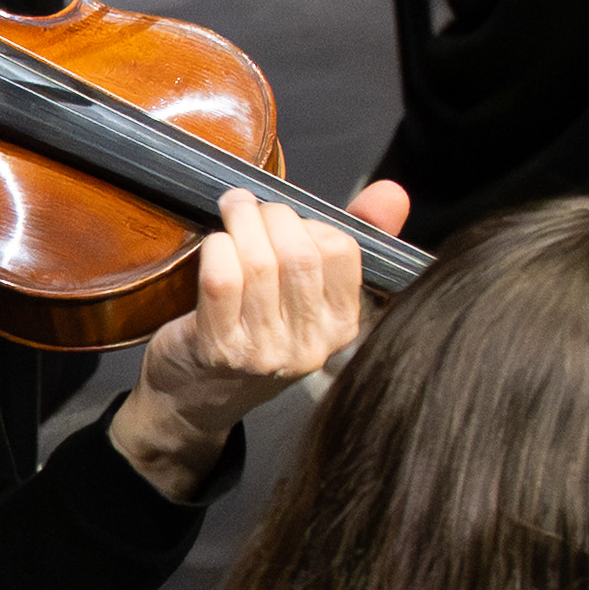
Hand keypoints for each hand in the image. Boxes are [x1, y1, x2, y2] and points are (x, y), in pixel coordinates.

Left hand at [119, 172, 394, 477]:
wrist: (197, 397)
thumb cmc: (254, 333)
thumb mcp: (308, 295)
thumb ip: (348, 242)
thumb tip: (391, 193)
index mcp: (341, 326)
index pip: (342, 250)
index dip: (310, 221)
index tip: (285, 218)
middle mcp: (309, 345)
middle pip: (299, 253)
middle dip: (270, 215)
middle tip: (248, 205)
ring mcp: (265, 351)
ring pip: (259, 262)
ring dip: (240, 222)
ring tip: (230, 211)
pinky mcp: (220, 350)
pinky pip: (221, 279)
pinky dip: (215, 248)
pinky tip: (213, 245)